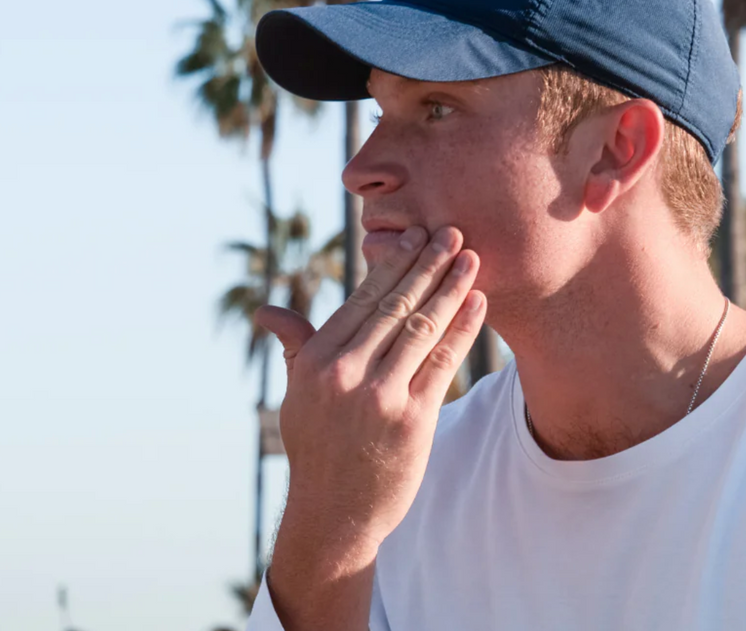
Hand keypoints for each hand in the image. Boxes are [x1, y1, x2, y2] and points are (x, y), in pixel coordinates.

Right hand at [256, 225, 484, 555]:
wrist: (336, 512)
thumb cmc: (317, 447)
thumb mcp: (297, 396)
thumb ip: (296, 348)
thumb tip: (267, 312)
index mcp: (317, 361)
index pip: (362, 299)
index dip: (393, 264)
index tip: (416, 236)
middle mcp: (345, 374)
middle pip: (395, 305)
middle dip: (428, 264)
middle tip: (452, 233)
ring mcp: (380, 396)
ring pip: (422, 328)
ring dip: (451, 289)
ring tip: (472, 260)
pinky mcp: (412, 419)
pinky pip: (443, 363)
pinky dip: (463, 329)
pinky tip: (478, 304)